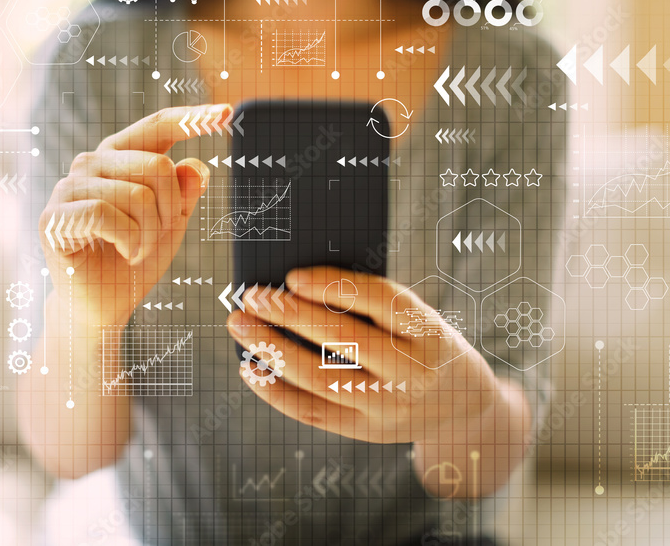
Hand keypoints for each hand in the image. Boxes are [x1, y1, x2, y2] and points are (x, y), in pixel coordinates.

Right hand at [40, 104, 231, 328]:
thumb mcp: (171, 225)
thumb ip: (184, 193)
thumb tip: (197, 164)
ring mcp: (69, 187)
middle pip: (157, 166)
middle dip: (171, 211)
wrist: (102, 307)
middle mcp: (91, 163)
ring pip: (136, 194)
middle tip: (157, 238)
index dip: (191, 118)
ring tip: (137, 251)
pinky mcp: (54, 216)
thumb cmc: (133, 261)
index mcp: (119, 156)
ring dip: (149, 233)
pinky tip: (124, 253)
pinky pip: (106, 214)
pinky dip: (127, 240)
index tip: (227, 113)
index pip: (157, 126)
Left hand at [225, 266, 504, 444]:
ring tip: (241, 326)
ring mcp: (388, 405)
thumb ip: (371, 302)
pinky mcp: (366, 430)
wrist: (465, 407)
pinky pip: (312, 411)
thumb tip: (296, 284)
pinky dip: (275, 390)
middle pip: (343, 340)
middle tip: (253, 296)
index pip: (379, 301)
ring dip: (272, 349)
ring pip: (320, 378)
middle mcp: (411, 370)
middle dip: (290, 315)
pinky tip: (250, 367)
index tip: (292, 276)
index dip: (333, 287)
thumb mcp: (418, 318)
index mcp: (428, 331)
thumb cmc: (425, 345)